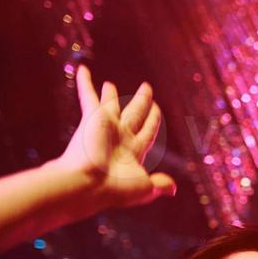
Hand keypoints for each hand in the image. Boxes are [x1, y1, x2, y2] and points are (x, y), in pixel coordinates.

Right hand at [56, 65, 175, 209]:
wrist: (88, 184)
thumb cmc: (116, 189)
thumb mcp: (144, 188)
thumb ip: (159, 184)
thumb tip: (173, 189)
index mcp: (134, 151)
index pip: (147, 130)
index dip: (153, 120)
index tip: (157, 108)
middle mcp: (120, 137)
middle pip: (134, 114)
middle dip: (141, 101)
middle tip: (146, 87)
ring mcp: (105, 126)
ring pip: (110, 104)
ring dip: (109, 94)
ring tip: (109, 83)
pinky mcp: (91, 118)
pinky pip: (88, 95)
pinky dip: (85, 82)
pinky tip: (84, 69)